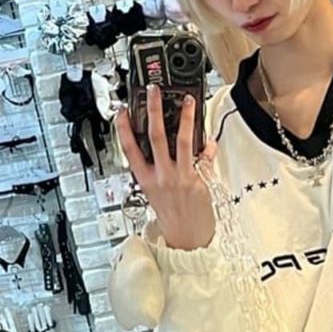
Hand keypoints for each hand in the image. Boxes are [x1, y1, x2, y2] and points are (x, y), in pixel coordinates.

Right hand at [116, 87, 217, 252]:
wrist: (187, 239)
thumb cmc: (173, 218)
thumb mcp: (156, 193)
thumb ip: (159, 170)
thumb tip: (165, 151)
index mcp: (145, 179)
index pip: (129, 150)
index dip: (124, 129)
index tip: (122, 112)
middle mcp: (161, 176)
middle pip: (155, 136)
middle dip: (153, 110)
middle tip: (153, 92)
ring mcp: (179, 177)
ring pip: (182, 141)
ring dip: (185, 118)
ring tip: (187, 101)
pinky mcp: (197, 181)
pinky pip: (203, 157)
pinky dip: (208, 145)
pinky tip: (210, 137)